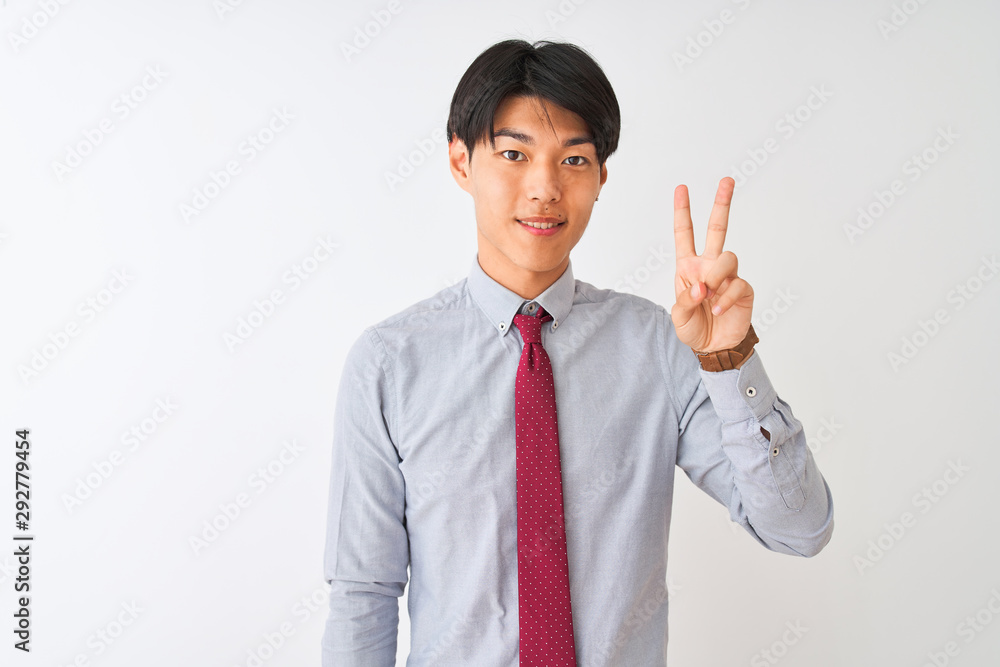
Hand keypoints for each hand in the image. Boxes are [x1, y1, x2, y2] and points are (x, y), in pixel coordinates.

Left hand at [670, 177, 753, 352]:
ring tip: (709, 295)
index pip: (685, 234)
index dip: (682, 212)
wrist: (714, 347)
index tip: (681, 188)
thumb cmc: (694, 328)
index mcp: (689, 267)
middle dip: (721, 204)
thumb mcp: (679, 317)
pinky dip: (725, 299)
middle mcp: (709, 266)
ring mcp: (727, 276)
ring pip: (728, 257)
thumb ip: (684, 301)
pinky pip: (737, 284)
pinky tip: (718, 310)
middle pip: (717, 229)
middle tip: (726, 180)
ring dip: (716, 275)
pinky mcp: (743, 289)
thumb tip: (700, 288)